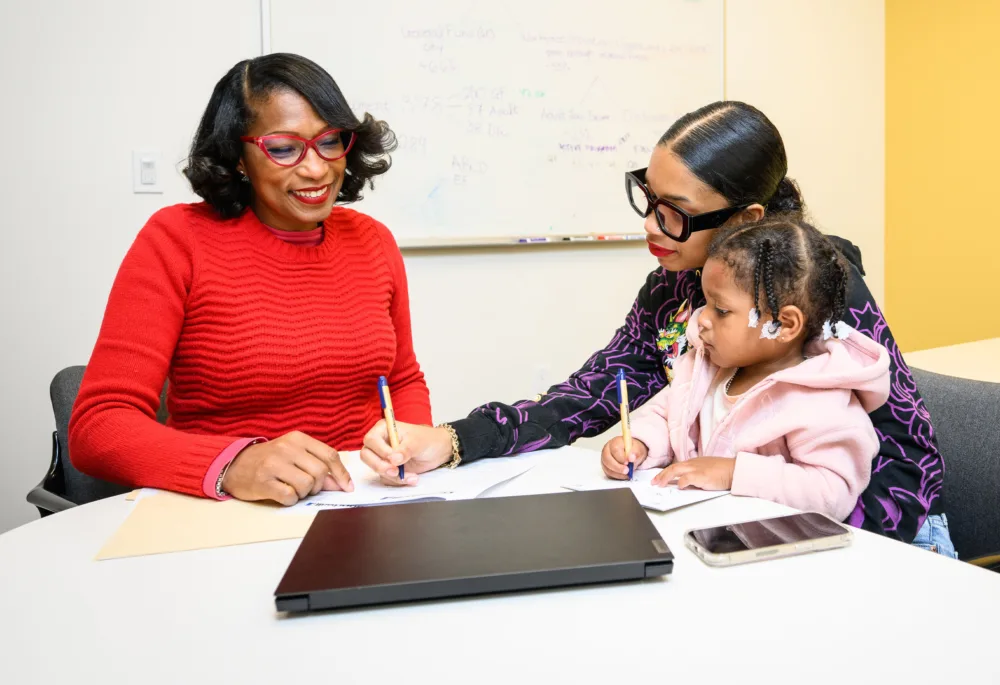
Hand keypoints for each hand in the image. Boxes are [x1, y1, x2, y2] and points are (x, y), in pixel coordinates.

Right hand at [222, 431, 352, 505]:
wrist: (234, 464)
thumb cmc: (269, 460)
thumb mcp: (294, 455)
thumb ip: (316, 465)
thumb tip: (340, 484)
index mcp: (297, 438)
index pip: (329, 455)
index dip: (341, 473)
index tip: (346, 487)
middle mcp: (286, 448)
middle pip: (320, 472)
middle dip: (318, 486)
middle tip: (307, 488)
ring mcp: (273, 464)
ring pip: (306, 485)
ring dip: (303, 493)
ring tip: (292, 489)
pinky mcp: (263, 482)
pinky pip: (290, 496)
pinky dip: (290, 500)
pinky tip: (282, 494)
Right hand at [360, 420, 453, 485]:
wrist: (439, 451)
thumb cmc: (427, 440)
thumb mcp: (418, 442)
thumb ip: (405, 449)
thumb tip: (393, 459)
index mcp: (383, 429)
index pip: (371, 440)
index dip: (380, 451)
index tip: (393, 458)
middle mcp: (380, 443)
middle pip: (366, 456)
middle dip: (380, 466)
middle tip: (395, 471)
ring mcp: (383, 457)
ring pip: (376, 469)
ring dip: (393, 476)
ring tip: (412, 476)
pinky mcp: (388, 469)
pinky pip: (386, 478)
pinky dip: (398, 481)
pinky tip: (412, 478)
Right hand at [601, 436, 648, 479]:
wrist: (632, 454)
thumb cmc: (633, 449)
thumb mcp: (638, 448)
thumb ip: (635, 452)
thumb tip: (631, 458)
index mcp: (615, 442)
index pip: (614, 449)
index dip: (620, 457)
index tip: (628, 462)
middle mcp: (607, 450)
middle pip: (607, 459)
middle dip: (617, 467)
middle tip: (627, 470)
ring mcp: (605, 459)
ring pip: (607, 468)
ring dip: (618, 473)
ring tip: (627, 474)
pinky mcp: (606, 467)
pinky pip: (609, 474)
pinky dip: (617, 476)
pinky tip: (624, 475)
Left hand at [651, 457, 734, 489]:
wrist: (733, 469)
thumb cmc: (722, 471)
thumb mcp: (705, 471)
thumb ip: (693, 476)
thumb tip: (683, 484)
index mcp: (693, 463)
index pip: (675, 466)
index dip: (665, 473)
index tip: (658, 478)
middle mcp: (692, 464)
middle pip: (672, 467)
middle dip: (661, 475)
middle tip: (654, 482)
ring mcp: (696, 469)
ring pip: (676, 470)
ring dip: (666, 477)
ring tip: (659, 484)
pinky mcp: (702, 475)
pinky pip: (688, 477)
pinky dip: (682, 481)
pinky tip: (679, 486)